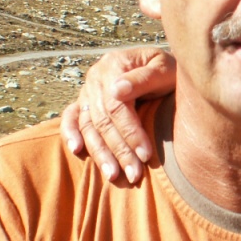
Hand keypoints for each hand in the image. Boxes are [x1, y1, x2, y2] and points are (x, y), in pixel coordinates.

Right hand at [60, 46, 176, 183]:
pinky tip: (77, 150)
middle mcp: (96, 77)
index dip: (130, 132)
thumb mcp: (165, 68)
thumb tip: (118, 90)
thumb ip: (144, 77)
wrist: (164, 65)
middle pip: (102, 120)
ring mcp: (88, 89)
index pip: (117, 106)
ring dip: (99, 152)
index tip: (145, 154)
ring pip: (88, 124)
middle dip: (119, 150)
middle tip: (134, 174)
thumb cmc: (169, 69)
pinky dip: (70, 133)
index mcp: (115, 65)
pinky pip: (71, 117)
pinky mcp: (85, 100)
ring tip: (113, 175)